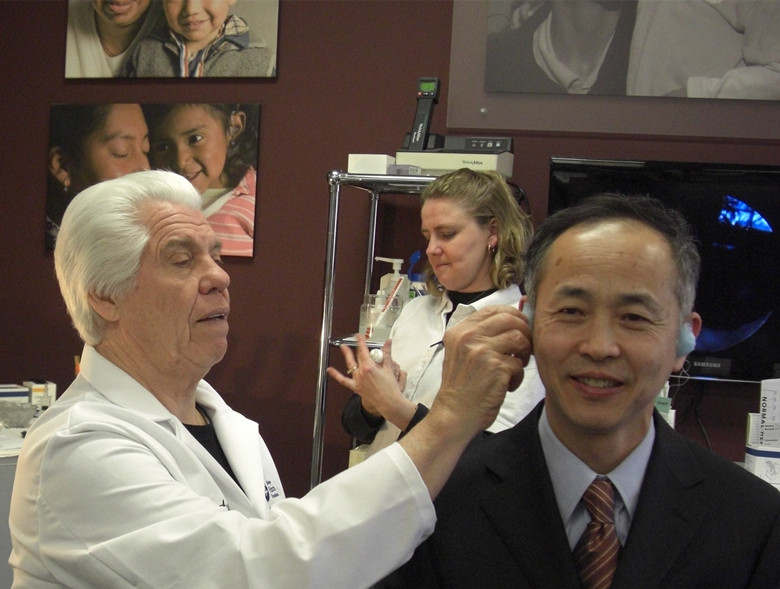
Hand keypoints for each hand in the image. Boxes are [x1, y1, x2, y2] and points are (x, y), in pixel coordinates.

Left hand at [326, 336, 415, 428]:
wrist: (388, 402)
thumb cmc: (390, 388)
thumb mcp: (389, 368)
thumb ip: (387, 353)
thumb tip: (388, 343)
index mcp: (369, 367)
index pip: (363, 350)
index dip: (361, 341)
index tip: (359, 336)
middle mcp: (361, 372)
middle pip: (358, 356)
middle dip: (358, 348)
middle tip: (357, 341)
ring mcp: (357, 380)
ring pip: (350, 365)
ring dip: (347, 355)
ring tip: (343, 347)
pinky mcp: (356, 387)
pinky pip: (343, 381)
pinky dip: (336, 375)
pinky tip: (329, 370)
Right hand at [430, 304, 529, 434]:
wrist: (454, 414)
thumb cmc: (461, 386)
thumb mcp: (461, 352)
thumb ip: (479, 335)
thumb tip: (512, 321)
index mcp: (459, 331)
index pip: (492, 310)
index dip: (512, 315)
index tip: (520, 326)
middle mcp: (469, 337)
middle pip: (509, 319)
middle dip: (524, 331)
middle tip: (524, 347)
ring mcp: (482, 351)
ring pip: (519, 338)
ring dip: (524, 353)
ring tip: (516, 367)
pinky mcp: (496, 367)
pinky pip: (519, 364)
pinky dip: (518, 376)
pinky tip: (508, 385)